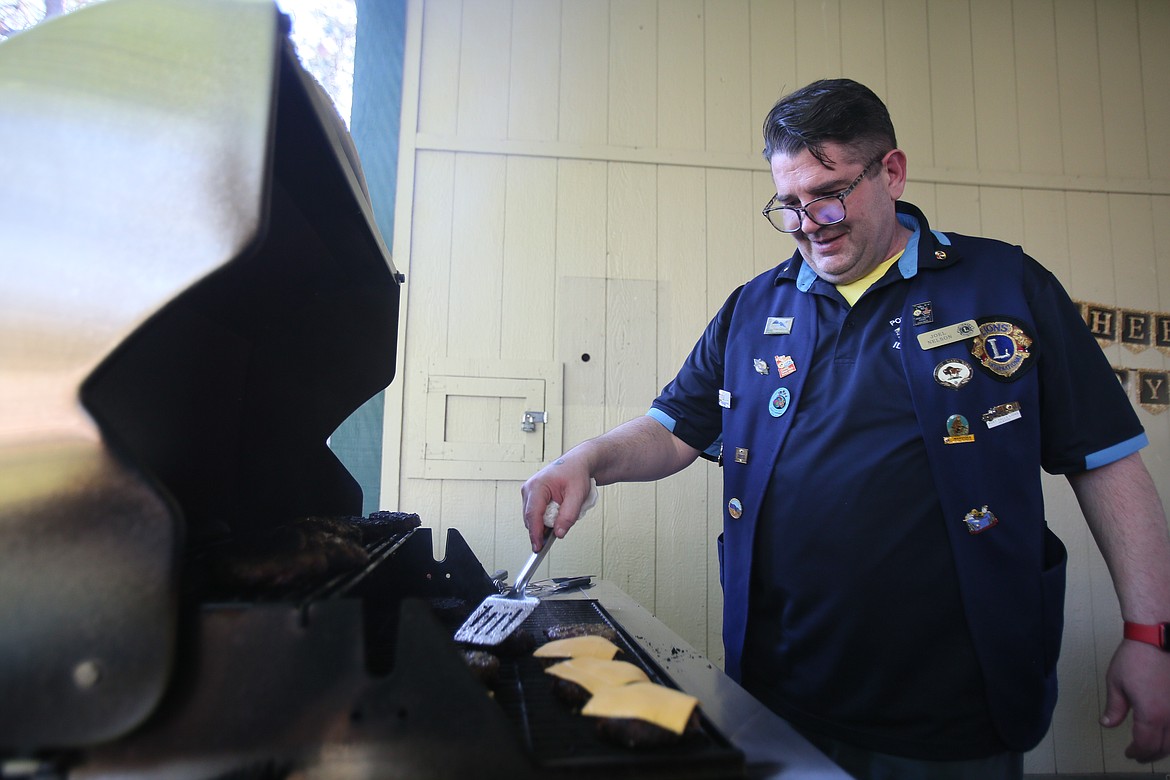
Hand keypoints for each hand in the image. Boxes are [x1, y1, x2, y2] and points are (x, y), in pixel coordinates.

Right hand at [520, 456, 593, 551]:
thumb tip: (558, 533)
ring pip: (533, 517)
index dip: (535, 533)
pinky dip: (546, 517)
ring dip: (546, 522)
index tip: (538, 547)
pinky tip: (558, 511)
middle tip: (561, 529)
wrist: (577, 463)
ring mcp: (529, 492)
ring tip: (563, 512)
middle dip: (543, 529)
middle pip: (531, 518)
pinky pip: (536, 513)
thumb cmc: (576, 474)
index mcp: (537, 486)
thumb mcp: (577, 495)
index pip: (532, 515)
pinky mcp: (532, 496)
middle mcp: (529, 488)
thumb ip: (568, 515)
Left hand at [1100, 638, 1169, 761]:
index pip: (1146, 745)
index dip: (1137, 752)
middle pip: (1164, 747)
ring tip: (1151, 747)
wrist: (1156, 639)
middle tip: (1139, 755)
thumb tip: (1107, 724)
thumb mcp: (1116, 684)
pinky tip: (1165, 732)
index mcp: (1151, 715)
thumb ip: (1114, 708)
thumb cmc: (1135, 658)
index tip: (1129, 754)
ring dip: (1164, 747)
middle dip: (1150, 755)